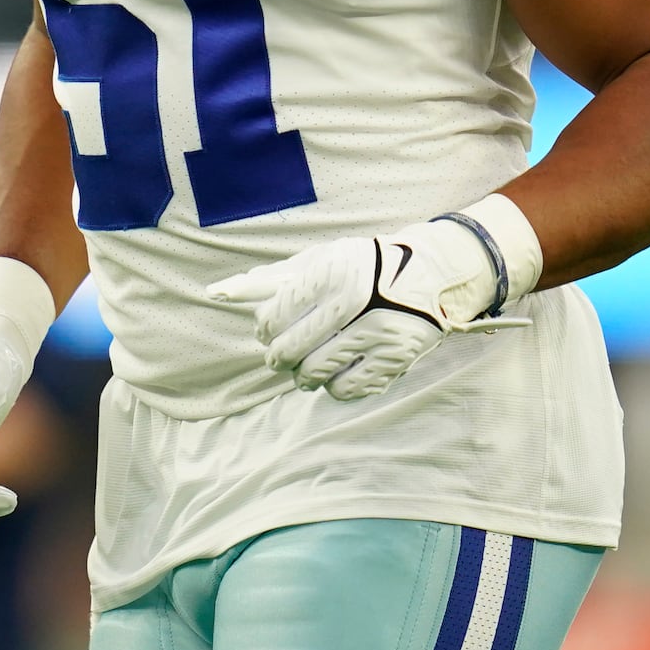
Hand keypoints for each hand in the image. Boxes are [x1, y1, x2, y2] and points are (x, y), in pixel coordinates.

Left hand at [209, 211, 527, 402]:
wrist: (430, 275)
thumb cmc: (362, 266)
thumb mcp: (320, 260)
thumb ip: (272, 279)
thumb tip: (219, 292)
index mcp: (332, 272)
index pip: (276, 314)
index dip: (264, 328)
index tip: (267, 330)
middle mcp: (355, 301)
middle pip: (291, 348)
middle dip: (278, 357)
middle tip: (279, 356)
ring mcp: (377, 332)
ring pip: (315, 373)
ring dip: (302, 376)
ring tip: (305, 368)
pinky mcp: (394, 359)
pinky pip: (345, 389)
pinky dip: (332, 388)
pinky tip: (335, 374)